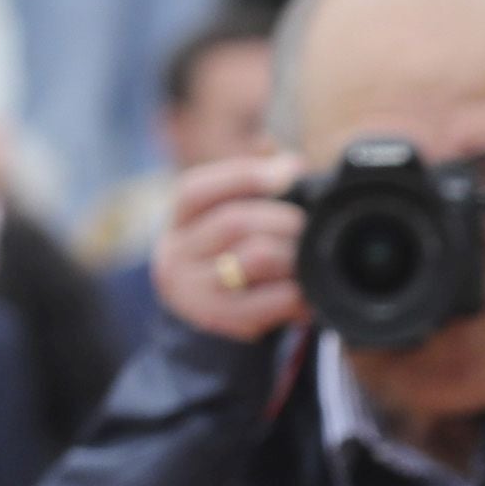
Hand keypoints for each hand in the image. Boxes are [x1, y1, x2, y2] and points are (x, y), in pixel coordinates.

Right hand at [152, 149, 306, 344]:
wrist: (204, 316)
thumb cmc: (228, 255)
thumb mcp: (229, 217)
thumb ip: (256, 188)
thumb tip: (292, 166)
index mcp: (178, 220)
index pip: (197, 190)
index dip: (244, 176)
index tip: (289, 172)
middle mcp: (175, 254)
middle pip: (235, 222)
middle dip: (284, 220)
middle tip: (309, 226)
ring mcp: (192, 290)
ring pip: (255, 258)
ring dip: (292, 255)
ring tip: (308, 258)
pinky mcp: (218, 319)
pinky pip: (270, 299)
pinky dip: (297, 293)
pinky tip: (306, 294)